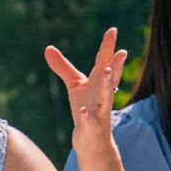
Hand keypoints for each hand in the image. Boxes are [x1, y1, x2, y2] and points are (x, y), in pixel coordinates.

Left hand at [45, 28, 126, 142]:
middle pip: (110, 79)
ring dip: (106, 85)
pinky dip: (86, 116)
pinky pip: (89, 121)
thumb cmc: (86, 109)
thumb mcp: (75, 86)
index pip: (104, 62)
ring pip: (105, 98)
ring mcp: (99, 112)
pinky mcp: (91, 128)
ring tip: (106, 71)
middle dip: (116, 65)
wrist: (93, 141)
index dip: (108, 46)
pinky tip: (83, 111)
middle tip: (122, 51)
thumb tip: (48, 47)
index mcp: (99, 83)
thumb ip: (63, 67)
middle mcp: (102, 95)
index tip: (113, 30)